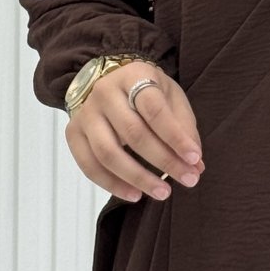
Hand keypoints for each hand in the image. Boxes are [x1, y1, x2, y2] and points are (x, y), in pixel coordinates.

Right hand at [65, 60, 204, 202]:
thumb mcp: (171, 98)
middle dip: (163, 161)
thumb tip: (196, 164)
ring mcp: (85, 113)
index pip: (154, 109)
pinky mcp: (73, 133)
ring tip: (162, 193)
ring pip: (108, 153)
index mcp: (133, 76)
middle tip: (188, 180)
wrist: (108, 84)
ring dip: (137, 178)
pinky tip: (134, 194)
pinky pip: (89, 166)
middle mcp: (104, 92)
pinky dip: (112, 184)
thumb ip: (184, 128)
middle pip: (133, 133)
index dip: (175, 136)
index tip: (194, 158)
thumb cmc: (146, 94)